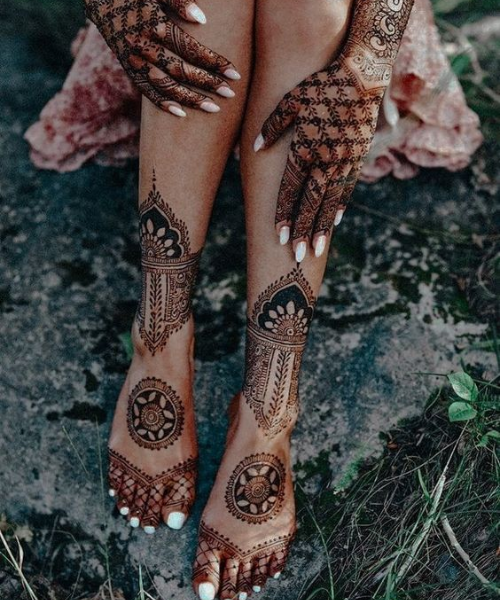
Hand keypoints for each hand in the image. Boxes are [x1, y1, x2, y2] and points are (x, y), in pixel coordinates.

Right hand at [84, 0, 240, 115]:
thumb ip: (179, 0)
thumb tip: (203, 20)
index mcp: (154, 25)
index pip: (190, 48)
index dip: (213, 61)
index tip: (234, 73)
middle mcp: (143, 46)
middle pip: (180, 70)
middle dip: (207, 83)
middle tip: (230, 93)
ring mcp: (134, 60)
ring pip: (165, 85)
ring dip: (190, 99)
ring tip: (214, 109)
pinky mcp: (128, 68)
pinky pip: (146, 91)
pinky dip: (163, 104)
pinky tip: (182, 113)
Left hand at [254, 59, 383, 259]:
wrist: (362, 76)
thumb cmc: (321, 85)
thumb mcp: (291, 101)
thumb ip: (272, 126)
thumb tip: (255, 148)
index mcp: (305, 148)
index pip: (291, 189)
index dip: (284, 214)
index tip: (278, 237)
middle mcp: (325, 160)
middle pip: (310, 203)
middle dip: (302, 231)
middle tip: (296, 255)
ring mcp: (343, 161)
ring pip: (330, 202)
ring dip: (321, 227)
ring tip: (315, 249)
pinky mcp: (357, 158)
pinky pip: (346, 188)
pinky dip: (339, 206)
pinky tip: (333, 222)